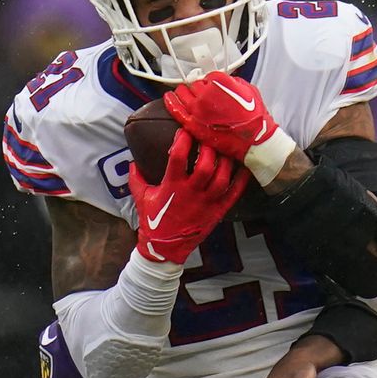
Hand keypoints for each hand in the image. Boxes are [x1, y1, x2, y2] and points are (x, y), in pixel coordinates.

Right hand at [131, 130, 248, 264]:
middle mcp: (191, 194)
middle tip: (210, 136)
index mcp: (172, 186)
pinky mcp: (218, 212)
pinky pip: (233, 194)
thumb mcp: (141, 197)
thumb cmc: (153, 221)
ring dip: (225, 161)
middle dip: (209, 148)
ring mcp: (206, 203)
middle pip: (205, 166)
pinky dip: (240, 180)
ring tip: (225, 148)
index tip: (185, 129)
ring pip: (221, 178)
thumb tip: (133, 160)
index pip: (178, 158)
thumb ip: (137, 177)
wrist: (165, 248)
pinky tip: (243, 167)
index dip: (183, 141)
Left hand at [163, 72, 297, 185]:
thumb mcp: (250, 92)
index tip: (210, 85)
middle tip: (198, 90)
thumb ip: (235, 83)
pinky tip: (168, 98)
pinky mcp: (194, 124)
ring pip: (182, 93)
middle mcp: (206, 93)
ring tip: (183, 93)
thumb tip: (226, 81)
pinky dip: (170, 102)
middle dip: (196, 86)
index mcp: (220, 82)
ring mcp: (198, 109)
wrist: (257, 142)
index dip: (210, 81)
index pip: (208, 75)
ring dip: (183, 92)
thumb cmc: (256, 119)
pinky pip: (176, 110)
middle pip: (194, 84)